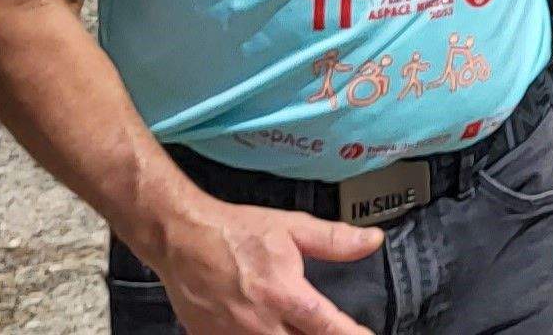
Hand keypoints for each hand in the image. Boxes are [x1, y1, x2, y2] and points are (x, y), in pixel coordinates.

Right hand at [150, 195, 382, 334]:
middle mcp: (259, 323)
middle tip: (329, 333)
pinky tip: (267, 331)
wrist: (181, 238)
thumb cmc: (234, 232)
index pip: (327, 326)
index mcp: (283, 294)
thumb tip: (371, 241)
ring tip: (295, 329)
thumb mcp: (291, 227)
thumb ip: (333, 240)